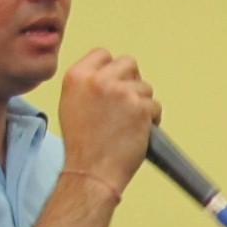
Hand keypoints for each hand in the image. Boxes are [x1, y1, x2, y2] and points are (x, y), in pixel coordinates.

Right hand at [58, 47, 158, 194]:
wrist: (91, 172)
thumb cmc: (82, 145)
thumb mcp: (71, 104)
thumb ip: (88, 85)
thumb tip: (109, 74)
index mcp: (77, 76)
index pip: (103, 54)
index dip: (113, 70)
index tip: (115, 85)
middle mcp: (98, 80)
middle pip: (129, 64)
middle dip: (132, 81)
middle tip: (128, 104)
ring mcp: (121, 92)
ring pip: (145, 87)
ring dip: (142, 105)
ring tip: (129, 125)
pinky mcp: (140, 107)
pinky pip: (155, 106)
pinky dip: (152, 120)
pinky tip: (139, 133)